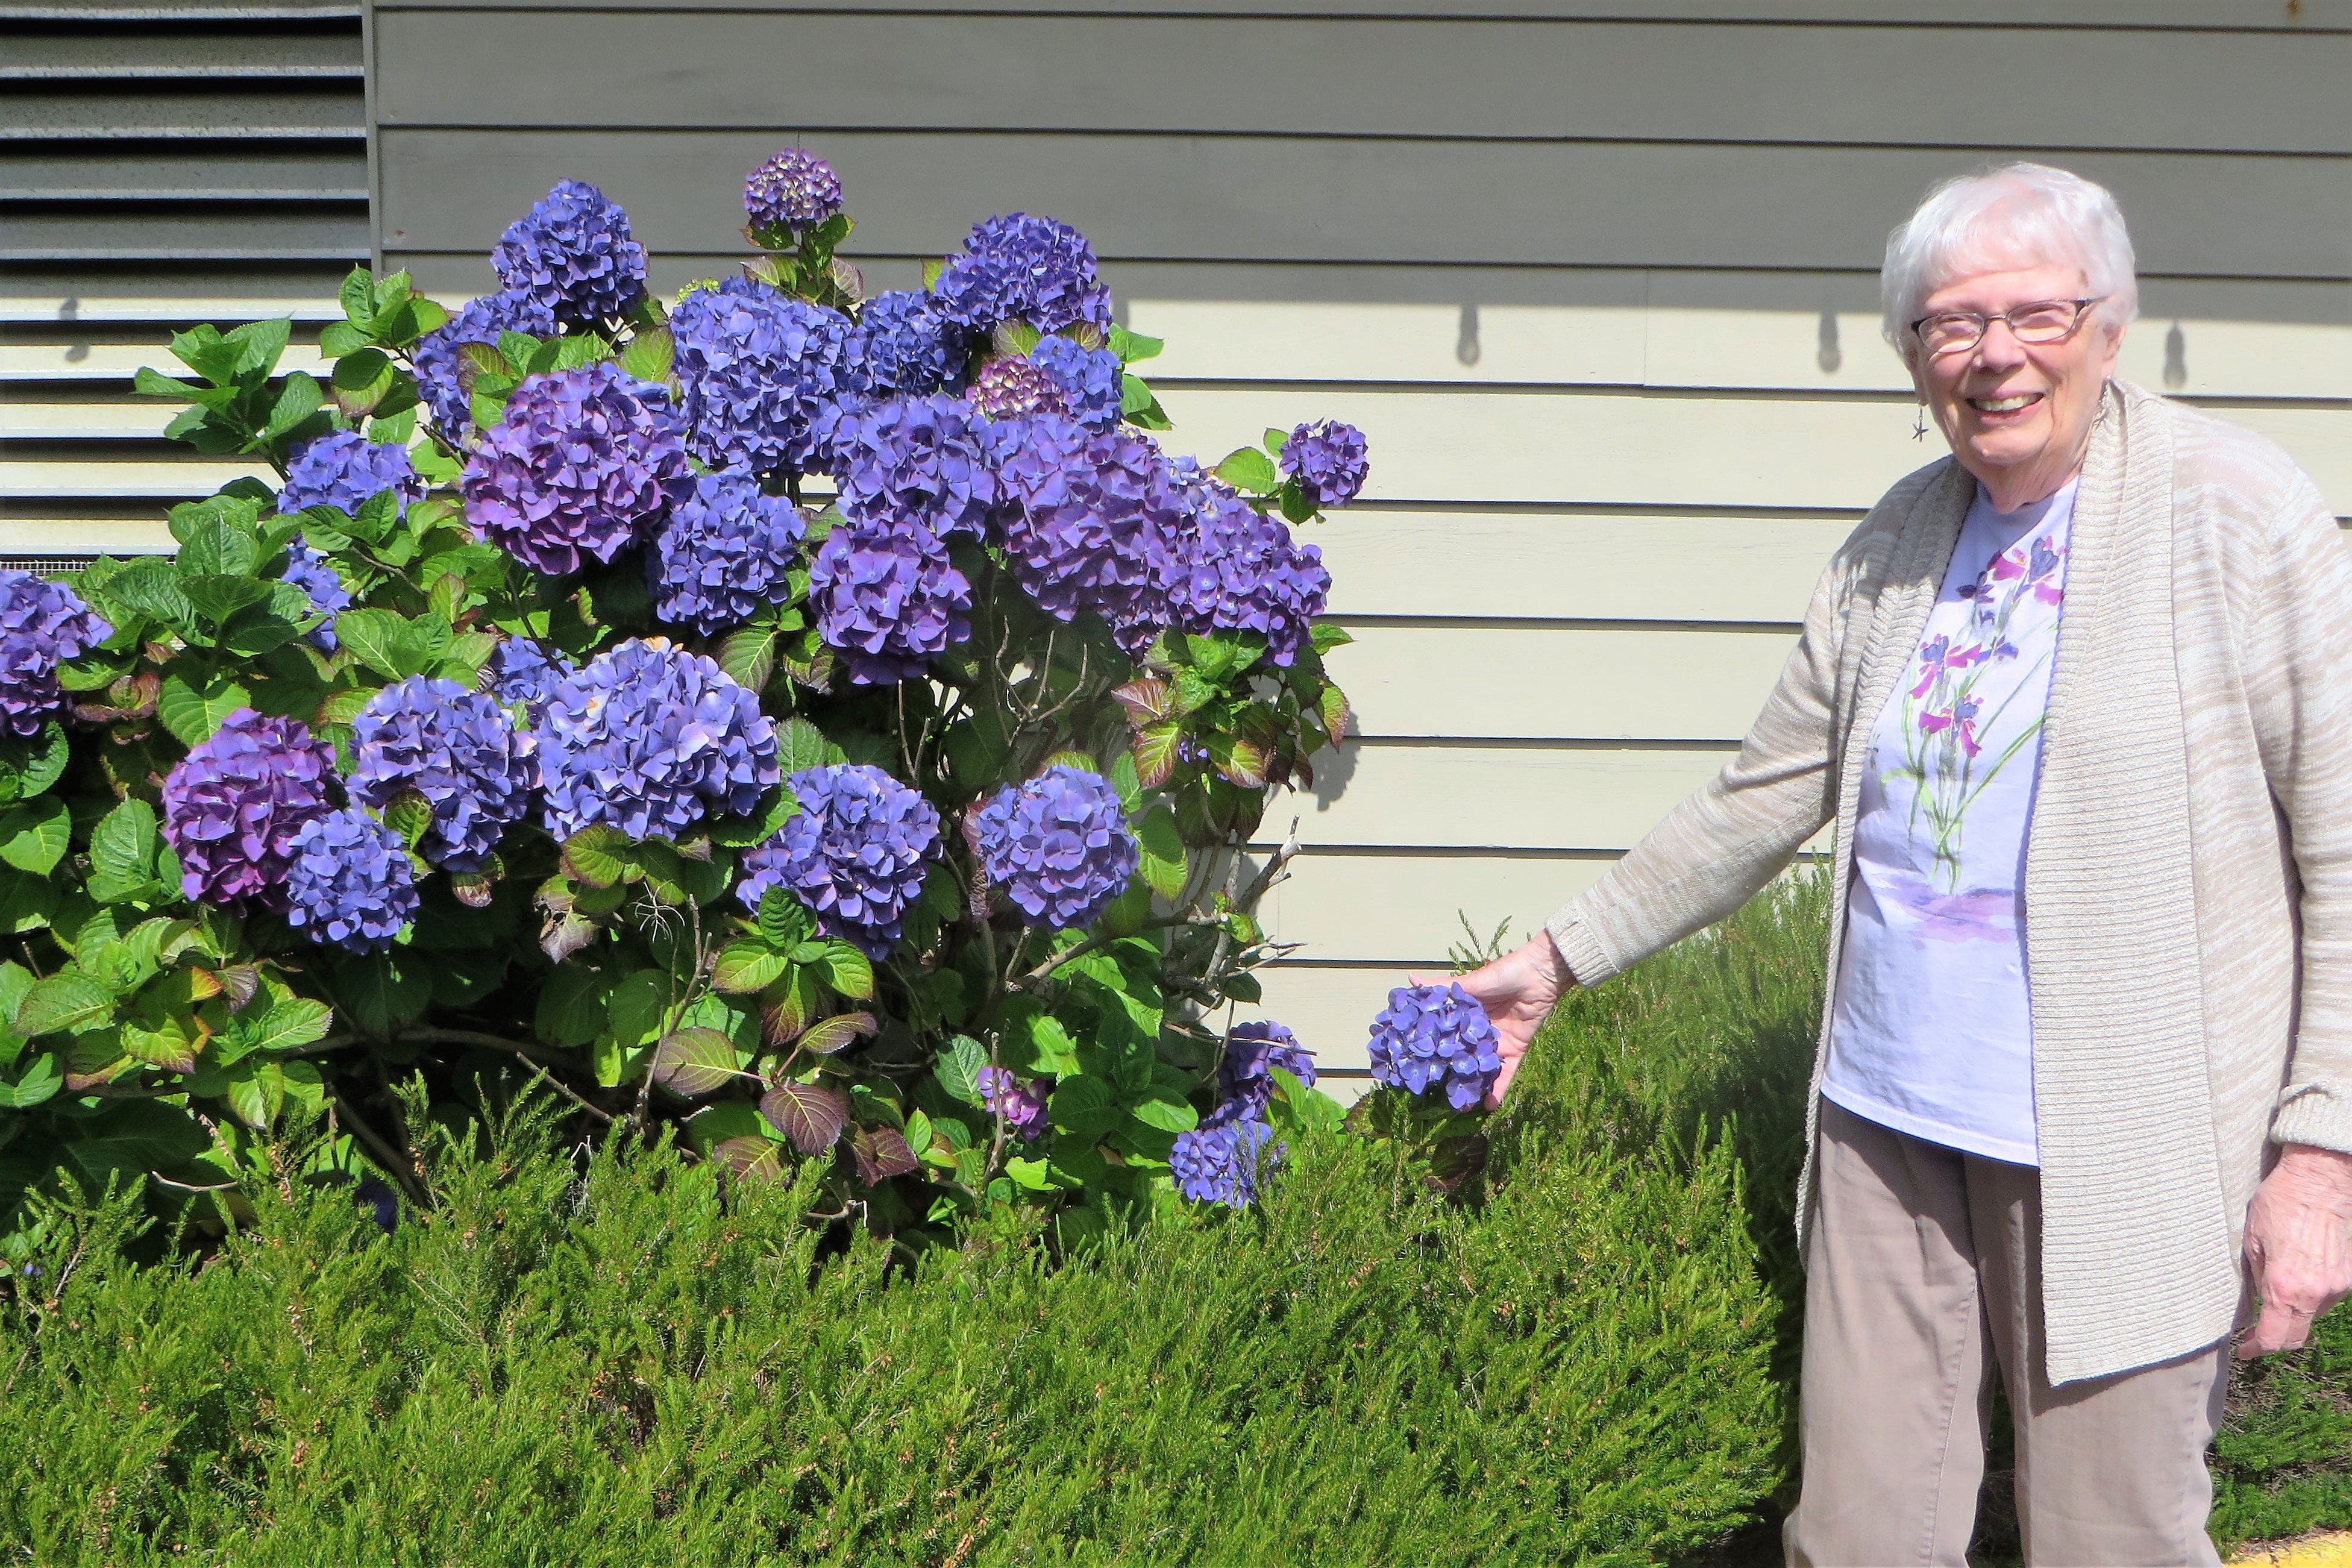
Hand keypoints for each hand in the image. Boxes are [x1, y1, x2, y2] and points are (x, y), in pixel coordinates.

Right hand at [1433, 935, 1575, 1109]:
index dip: (1435, 1052)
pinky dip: (1500, 1088)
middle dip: (1454, 1075)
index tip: (1419, 1068)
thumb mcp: (1471, 983)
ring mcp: (1497, 1042)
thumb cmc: (1504, 973)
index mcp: (1466, 1016)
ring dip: (1475, 1087)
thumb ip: (1442, 987)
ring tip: (1462, 1107)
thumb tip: (1410, 979)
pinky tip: (1489, 1105)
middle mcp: (1479, 1032)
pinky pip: (1506, 1071)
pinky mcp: (1515, 1049)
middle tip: (1439, 1094)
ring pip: (1483, 1068)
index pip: (1447, 1038)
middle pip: (1464, 1057)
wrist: (1539, 975)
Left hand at [2237, 1142, 2351, 1357]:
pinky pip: (2329, 1297)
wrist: (2322, 1180)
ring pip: (2314, 1315)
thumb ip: (2255, 1279)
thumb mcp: (2251, 1241)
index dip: (2257, 1349)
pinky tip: (2300, 1275)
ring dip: (2295, 1313)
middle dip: (2276, 1339)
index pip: (2274, 1337)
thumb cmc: (2280, 1204)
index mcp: (2285, 1287)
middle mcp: (2317, 1293)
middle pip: (2297, 1335)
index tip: (2245, 1350)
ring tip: (2278, 1291)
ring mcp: (2339, 1286)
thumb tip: (2254, 1305)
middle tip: (2257, 1333)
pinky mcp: (2351, 1276)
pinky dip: (2312, 1296)